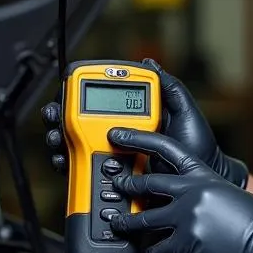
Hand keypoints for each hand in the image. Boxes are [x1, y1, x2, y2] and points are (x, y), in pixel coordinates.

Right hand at [41, 59, 247, 186]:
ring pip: (74, 147)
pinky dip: (68, 167)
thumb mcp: (187, 114)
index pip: (99, 100)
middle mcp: (120, 135)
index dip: (77, 94)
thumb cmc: (198, 151)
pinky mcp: (112, 180)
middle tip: (54, 120)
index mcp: (134, 117)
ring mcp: (114, 158)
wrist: (199, 188)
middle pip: (78, 122)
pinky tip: (65, 163)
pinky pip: (84, 173)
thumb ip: (170, 89)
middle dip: (58, 118)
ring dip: (58, 141)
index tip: (65, 94)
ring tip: (57, 142)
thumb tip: (149, 64)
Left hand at [108, 128, 252, 252]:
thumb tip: (193, 202)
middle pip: (147, 183)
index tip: (119, 135)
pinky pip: (154, 250)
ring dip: (127, 223)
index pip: (166, 149)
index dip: (138, 139)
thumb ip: (208, 194)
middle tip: (117, 186)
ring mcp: (186, 217)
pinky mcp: (184, 244)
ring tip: (118, 224)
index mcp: (205, 176)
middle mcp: (192, 193)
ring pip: (142, 218)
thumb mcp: (231, 197)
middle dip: (127, 185)